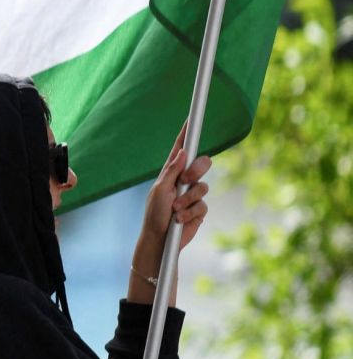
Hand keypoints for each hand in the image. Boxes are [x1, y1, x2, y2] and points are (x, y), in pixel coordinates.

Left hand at [141, 125, 212, 254]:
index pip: (181, 150)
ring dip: (188, 199)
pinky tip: (180, 220)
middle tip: (185, 180)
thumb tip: (184, 151)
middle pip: (201, 164)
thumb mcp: (160, 189)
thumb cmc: (154, 213)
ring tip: (175, 209)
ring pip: (203, 187)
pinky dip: (191, 212)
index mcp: (170, 172)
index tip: (191, 119)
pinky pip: (204, 205)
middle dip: (196, 171)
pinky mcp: (199, 209)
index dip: (186, 135)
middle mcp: (183, 181)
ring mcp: (192, 195)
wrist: (160, 239)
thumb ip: (172, 171)